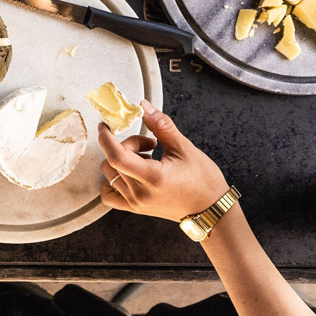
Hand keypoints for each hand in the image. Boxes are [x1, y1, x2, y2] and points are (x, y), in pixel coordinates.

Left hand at [99, 101, 228, 221]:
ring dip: (121, 160)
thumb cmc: (203, 180)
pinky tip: (130, 172)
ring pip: (109, 175)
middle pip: (113, 161)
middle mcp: (140, 193)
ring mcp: (136, 203)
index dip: (107, 138)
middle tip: (149, 143)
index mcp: (153, 177)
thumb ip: (161, 125)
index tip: (105, 125)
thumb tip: (144, 106)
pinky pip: (109, 194)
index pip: (117, 157)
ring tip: (145, 158)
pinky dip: (113, 180)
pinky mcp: (135, 208)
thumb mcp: (184, 148)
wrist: (210, 209)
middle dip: (127, 145)